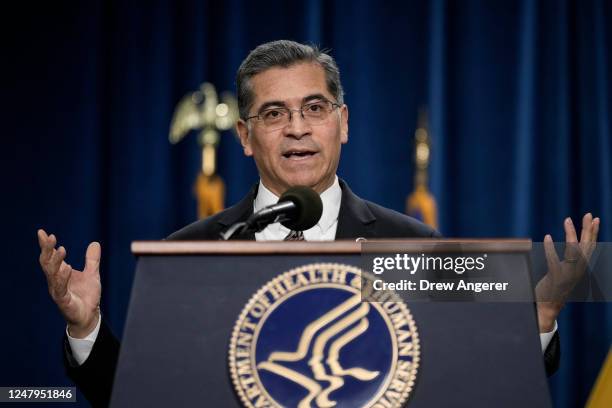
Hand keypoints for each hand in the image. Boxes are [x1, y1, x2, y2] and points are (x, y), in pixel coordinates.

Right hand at [37, 229, 101, 337]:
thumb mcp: (93, 274)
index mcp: (60, 273)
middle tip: (50, 236)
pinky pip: (60, 288)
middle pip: (47, 263)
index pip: (50, 256)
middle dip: (47, 249)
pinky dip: (63, 278)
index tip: (41, 232)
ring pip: (52, 274)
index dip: (46, 245)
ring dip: (56, 261)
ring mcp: (58, 291)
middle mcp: (55, 281)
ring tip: (61, 249)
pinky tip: (67, 268)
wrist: (89, 316)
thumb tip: (95, 243)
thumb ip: (92, 260)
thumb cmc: (87, 296)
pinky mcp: (63, 301)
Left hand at [536, 213, 599, 331]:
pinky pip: (554, 260)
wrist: (549, 306)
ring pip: (573, 251)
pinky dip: (550, 248)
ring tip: (567, 219)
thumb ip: (570, 261)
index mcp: (581, 267)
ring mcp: (568, 273)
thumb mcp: (566, 271)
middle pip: (586, 246)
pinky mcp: (556, 277)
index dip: (593, 232)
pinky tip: (547, 237)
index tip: (594, 218)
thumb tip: (571, 247)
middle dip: (588, 229)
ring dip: (570, 234)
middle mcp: (578, 269)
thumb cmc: (555, 287)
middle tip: (588, 214)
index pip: (590, 246)